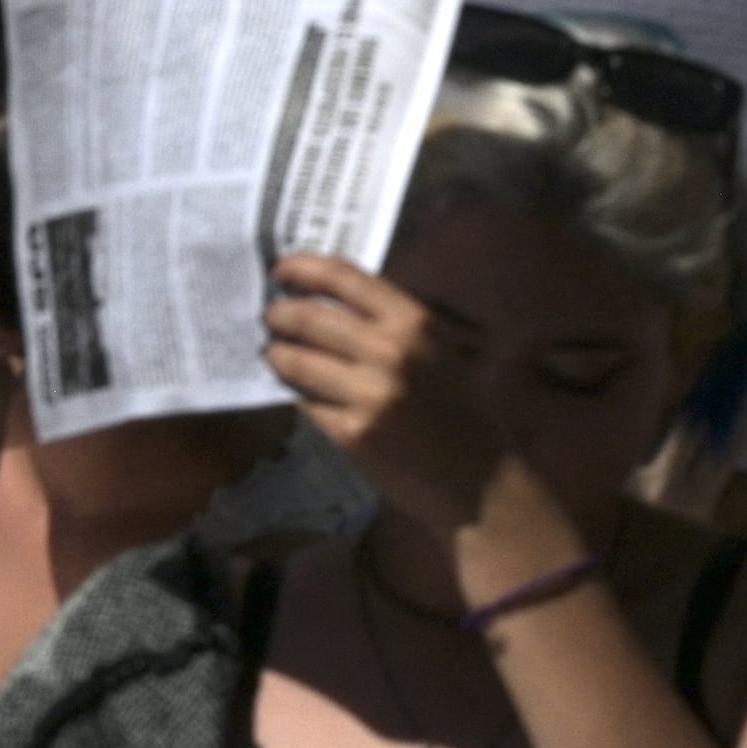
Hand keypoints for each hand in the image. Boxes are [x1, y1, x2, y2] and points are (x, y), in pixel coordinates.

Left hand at [262, 254, 505, 531]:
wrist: (477, 480)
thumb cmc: (454, 408)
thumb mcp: (434, 348)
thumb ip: (387, 321)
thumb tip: (321, 297)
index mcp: (414, 321)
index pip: (342, 275)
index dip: (301, 267)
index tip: (279, 270)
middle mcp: (391, 350)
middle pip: (308, 316)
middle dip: (278, 315)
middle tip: (269, 318)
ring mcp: (370, 394)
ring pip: (296, 360)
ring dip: (276, 355)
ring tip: (274, 355)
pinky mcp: (352, 434)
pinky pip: (304, 402)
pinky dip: (293, 394)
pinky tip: (294, 392)